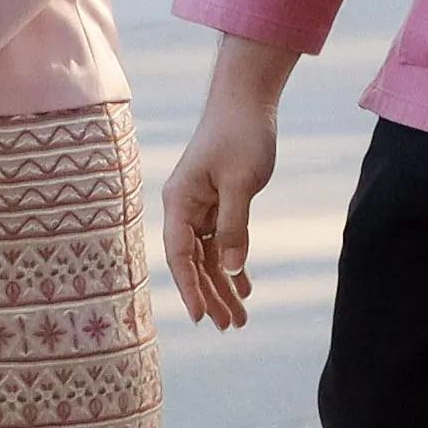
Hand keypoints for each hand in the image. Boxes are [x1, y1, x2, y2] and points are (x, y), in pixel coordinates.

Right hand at [162, 48, 286, 333]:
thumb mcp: (242, 182)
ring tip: (239, 318)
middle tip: (230, 327)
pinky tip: (244, 288)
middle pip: (194, 262)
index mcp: (179, 202)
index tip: (202, 318)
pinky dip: (232, 264)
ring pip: (208, 256)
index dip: (190, 288)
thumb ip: (234, 226)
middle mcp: (184, 208)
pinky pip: (221, 242)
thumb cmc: (240, 134)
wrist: (247, 100)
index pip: (180, 255)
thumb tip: (229, 269)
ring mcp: (199, 207)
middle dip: (211, 296)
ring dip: (223, 286)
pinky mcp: (217, 203)